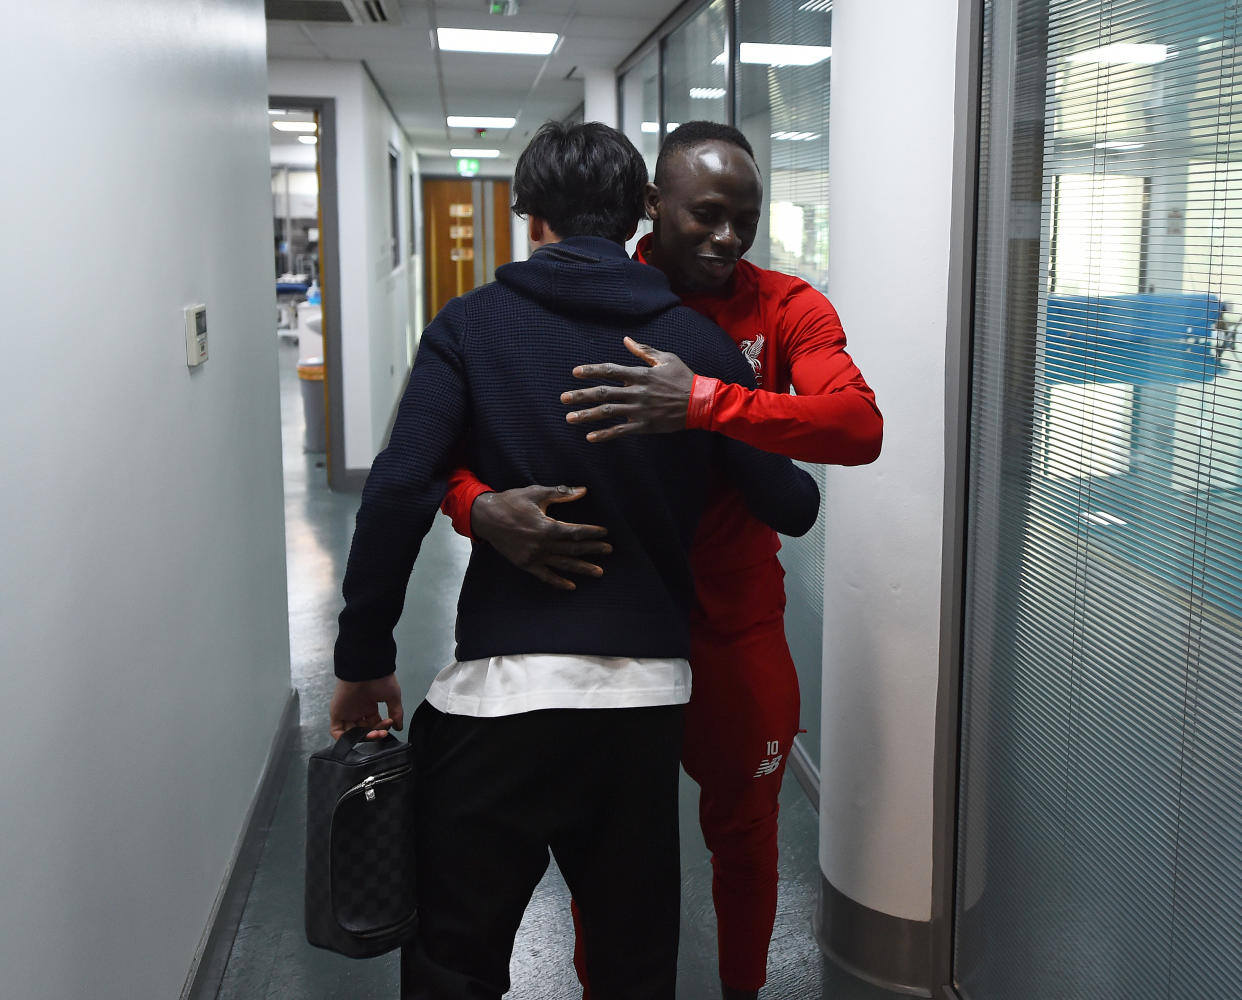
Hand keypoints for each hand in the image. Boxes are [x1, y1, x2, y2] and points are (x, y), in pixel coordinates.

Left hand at [329, 675, 403, 740]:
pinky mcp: (337, 712)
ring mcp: (347, 711)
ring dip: (363, 737)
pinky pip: (336, 731)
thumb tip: (399, 727)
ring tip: (373, 734)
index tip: (390, 724)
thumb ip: (396, 713)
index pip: (373, 724)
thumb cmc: (380, 678)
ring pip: (351, 732)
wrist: (367, 669)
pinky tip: (357, 737)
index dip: (382, 728)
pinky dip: (344, 737)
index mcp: (369, 705)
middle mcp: (358, 710)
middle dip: (374, 734)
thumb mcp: (392, 697)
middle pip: (363, 730)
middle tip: (382, 732)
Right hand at [471, 485, 611, 590]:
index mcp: (546, 527)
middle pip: (573, 549)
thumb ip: (561, 493)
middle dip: (592, 549)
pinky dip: (558, 582)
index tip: (604, 533)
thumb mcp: (536, 494)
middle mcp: (541, 544)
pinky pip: (545, 576)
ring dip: (582, 568)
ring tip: (599, 571)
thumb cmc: (512, 502)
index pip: (575, 532)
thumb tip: (583, 490)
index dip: (592, 533)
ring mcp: (533, 556)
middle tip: (608, 550)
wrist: (485, 517)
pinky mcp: (525, 564)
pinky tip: (572, 586)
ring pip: (563, 564)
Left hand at [561, 336, 695, 441]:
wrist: (702, 402)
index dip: (591, 371)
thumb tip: (626, 340)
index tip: (575, 373)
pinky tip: (590, 437)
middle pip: (603, 393)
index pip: (609, 371)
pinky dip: (605, 435)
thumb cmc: (684, 378)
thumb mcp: (666, 359)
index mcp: (640, 374)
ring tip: (570, 418)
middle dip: (580, 395)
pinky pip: (621, 431)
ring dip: (587, 415)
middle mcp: (636, 392)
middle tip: (563, 398)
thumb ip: (644, 351)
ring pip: (607, 413)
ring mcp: (639, 410)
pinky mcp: (645, 426)